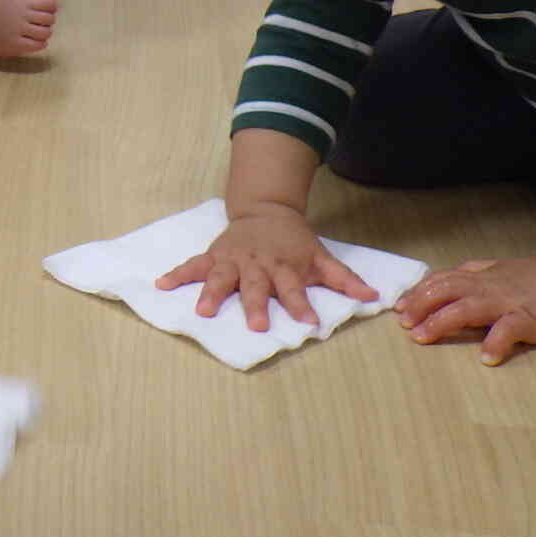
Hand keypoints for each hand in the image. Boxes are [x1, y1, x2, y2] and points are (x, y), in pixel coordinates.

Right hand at [155, 205, 376, 330]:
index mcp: (284, 267)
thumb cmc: (295, 242)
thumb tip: (374, 298)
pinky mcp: (214, 256)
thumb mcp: (321, 257)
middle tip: (256, 325)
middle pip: (256, 286)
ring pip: (221, 277)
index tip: (309, 323)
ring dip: (213, 293)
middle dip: (256, 305)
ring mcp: (233, 260)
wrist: (265, 211)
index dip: (301, 305)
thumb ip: (344, 279)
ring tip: (203, 311)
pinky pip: (193, 265)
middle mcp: (257, 264)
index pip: (294, 288)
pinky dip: (177, 274)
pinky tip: (161, 285)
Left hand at [394, 256, 535, 364]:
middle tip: (403, 323)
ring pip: (466, 308)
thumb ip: (478, 275)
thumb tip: (452, 280)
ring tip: (423, 337)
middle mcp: (488, 288)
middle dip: (420, 305)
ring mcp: (507, 303)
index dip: (419, 292)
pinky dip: (495, 343)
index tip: (399, 305)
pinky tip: (485, 358)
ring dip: (441, 322)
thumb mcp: (503, 270)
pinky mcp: (529, 320)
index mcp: (482, 276)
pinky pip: (509, 330)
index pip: (442, 280)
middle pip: (445, 291)